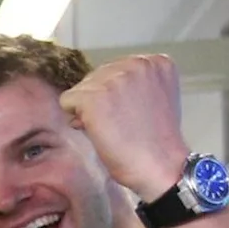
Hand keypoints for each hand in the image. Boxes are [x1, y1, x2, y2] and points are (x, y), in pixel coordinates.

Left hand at [60, 53, 194, 202]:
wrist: (161, 165)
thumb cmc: (157, 141)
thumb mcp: (154, 99)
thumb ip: (133, 87)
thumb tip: (93, 90)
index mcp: (156, 62)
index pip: (116, 70)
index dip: (115, 94)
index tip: (130, 114)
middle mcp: (137, 63)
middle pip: (96, 76)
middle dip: (99, 100)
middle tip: (119, 125)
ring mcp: (116, 77)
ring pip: (81, 89)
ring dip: (87, 110)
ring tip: (111, 129)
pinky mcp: (95, 95)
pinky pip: (67, 101)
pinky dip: (76, 119)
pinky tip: (97, 131)